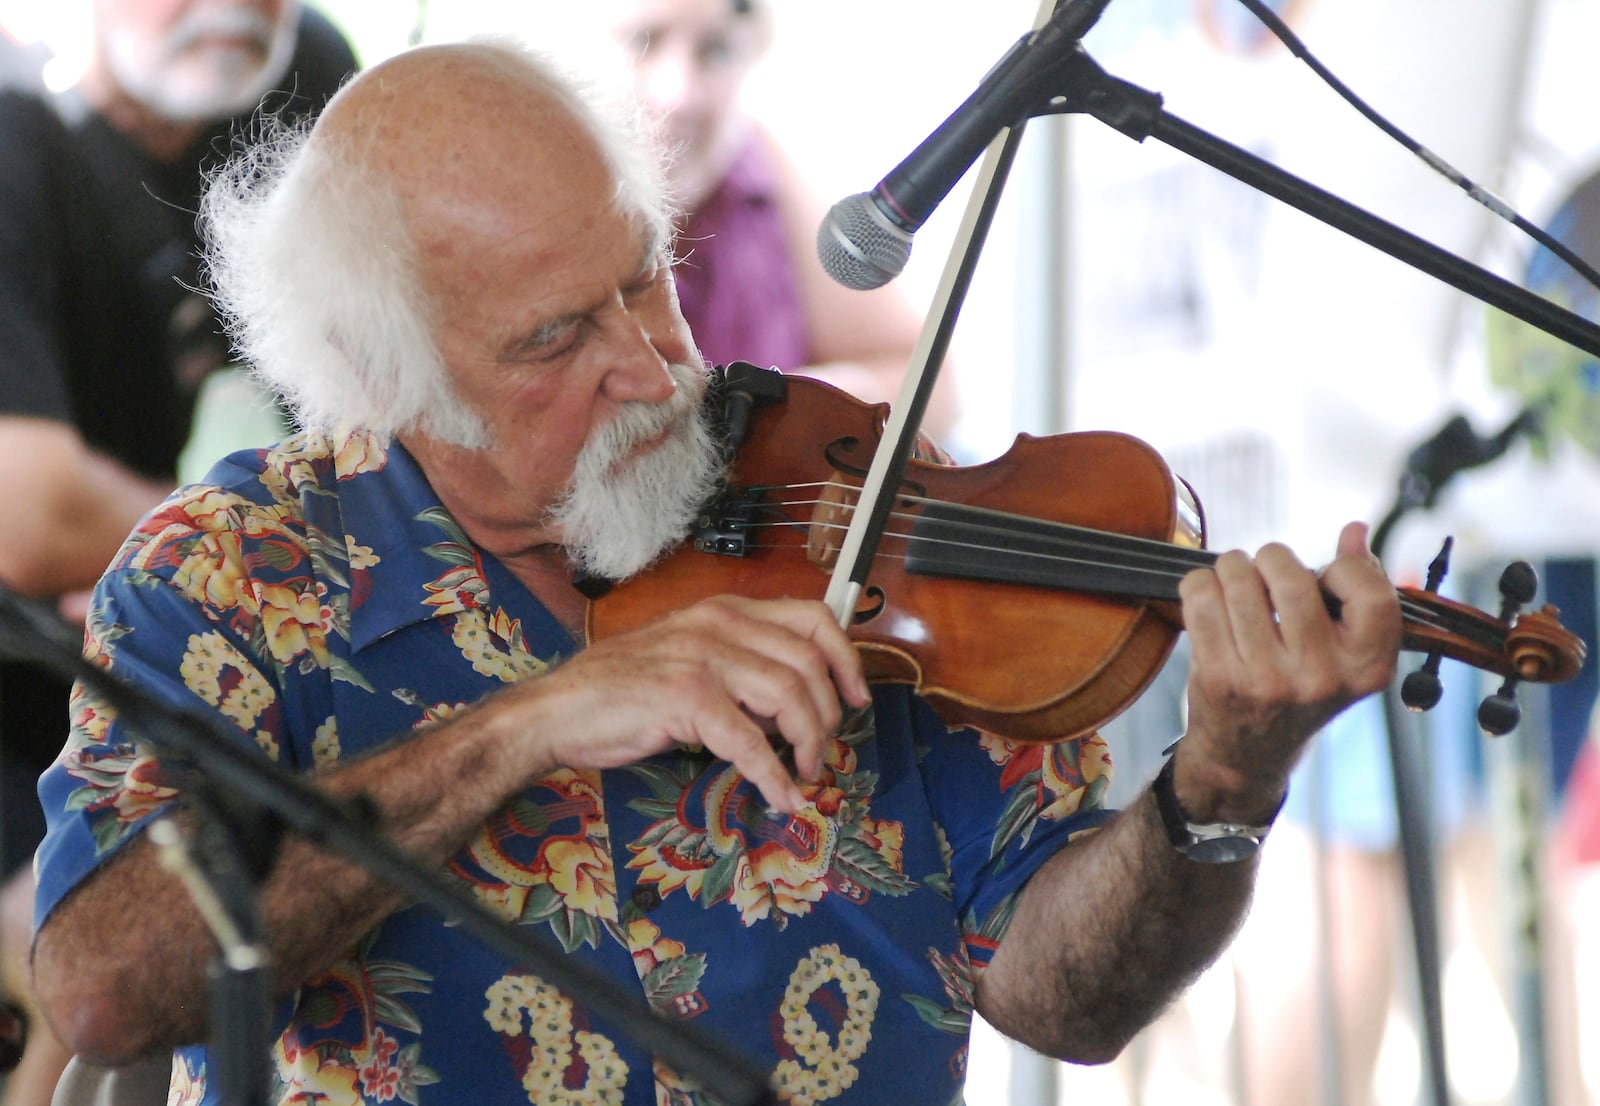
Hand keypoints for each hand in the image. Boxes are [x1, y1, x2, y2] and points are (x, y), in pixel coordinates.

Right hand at [509, 595, 869, 810]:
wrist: (556, 709)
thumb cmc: (620, 691)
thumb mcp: (689, 659)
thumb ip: (739, 667)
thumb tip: (791, 705)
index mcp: (724, 611)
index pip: (812, 617)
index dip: (846, 658)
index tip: (857, 697)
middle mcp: (718, 624)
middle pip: (809, 662)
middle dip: (829, 715)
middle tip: (821, 754)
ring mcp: (702, 657)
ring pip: (790, 696)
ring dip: (809, 745)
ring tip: (804, 776)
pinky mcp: (686, 697)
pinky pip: (750, 741)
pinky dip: (774, 776)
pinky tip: (781, 797)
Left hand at [1175, 521, 1400, 821]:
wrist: (1249, 753)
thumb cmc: (1302, 686)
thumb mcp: (1347, 652)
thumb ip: (1359, 591)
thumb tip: (1355, 530)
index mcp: (1367, 668)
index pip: (1372, 593)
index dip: (1345, 568)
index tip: (1326, 577)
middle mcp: (1321, 678)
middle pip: (1292, 578)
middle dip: (1274, 559)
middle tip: (1268, 571)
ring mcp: (1266, 679)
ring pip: (1239, 578)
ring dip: (1233, 568)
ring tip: (1238, 584)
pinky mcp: (1219, 676)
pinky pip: (1200, 595)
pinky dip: (1200, 584)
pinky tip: (1211, 599)